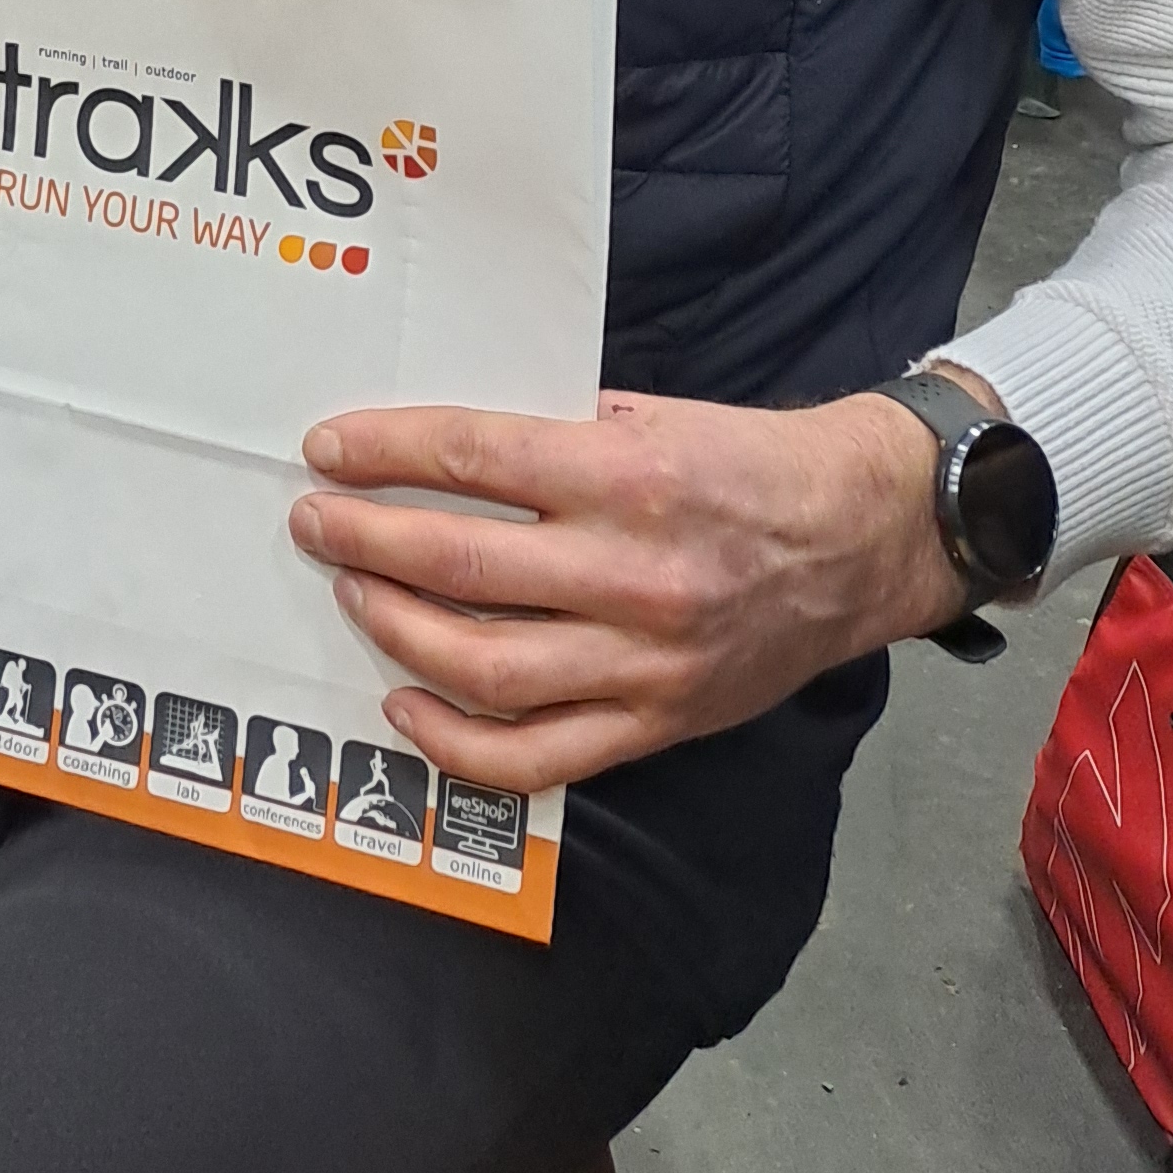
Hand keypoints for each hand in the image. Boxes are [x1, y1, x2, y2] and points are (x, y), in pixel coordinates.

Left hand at [288, 384, 968, 795]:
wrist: (856, 540)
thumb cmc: (743, 465)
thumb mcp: (650, 416)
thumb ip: (553, 434)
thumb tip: (437, 446)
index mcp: (629, 475)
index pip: (474, 456)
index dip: (385, 452)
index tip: (327, 450)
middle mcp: (633, 573)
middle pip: (461, 564)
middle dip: (366, 539)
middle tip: (315, 521)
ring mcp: (643, 662)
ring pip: (485, 668)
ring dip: (397, 629)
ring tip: (355, 592)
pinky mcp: (655, 723)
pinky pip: (536, 756)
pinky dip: (455, 742)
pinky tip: (406, 705)